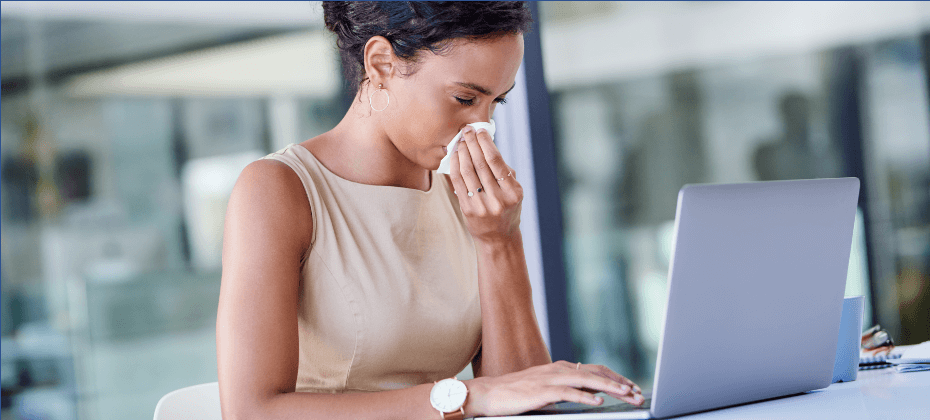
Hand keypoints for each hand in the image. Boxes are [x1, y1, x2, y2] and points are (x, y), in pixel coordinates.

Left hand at [449, 126, 522, 243]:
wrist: (498, 238)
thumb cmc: (507, 210)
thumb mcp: (514, 192)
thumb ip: (504, 172)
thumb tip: (487, 145)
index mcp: (513, 193)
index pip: (496, 162)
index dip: (486, 144)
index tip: (480, 131)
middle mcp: (498, 199)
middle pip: (480, 164)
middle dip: (472, 143)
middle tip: (467, 130)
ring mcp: (481, 206)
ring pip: (467, 171)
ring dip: (462, 152)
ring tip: (460, 141)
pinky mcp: (467, 209)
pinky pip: (458, 182)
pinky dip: (455, 166)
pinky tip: (455, 156)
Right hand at [463, 361, 644, 416]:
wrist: (489, 393)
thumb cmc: (516, 393)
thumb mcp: (546, 388)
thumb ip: (566, 387)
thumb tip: (589, 391)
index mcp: (561, 368)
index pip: (596, 369)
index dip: (616, 377)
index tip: (632, 388)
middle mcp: (559, 370)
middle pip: (596, 372)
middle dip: (619, 383)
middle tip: (636, 393)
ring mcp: (551, 379)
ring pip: (587, 379)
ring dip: (609, 387)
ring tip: (625, 395)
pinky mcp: (542, 391)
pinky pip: (568, 392)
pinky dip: (584, 396)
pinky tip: (597, 402)